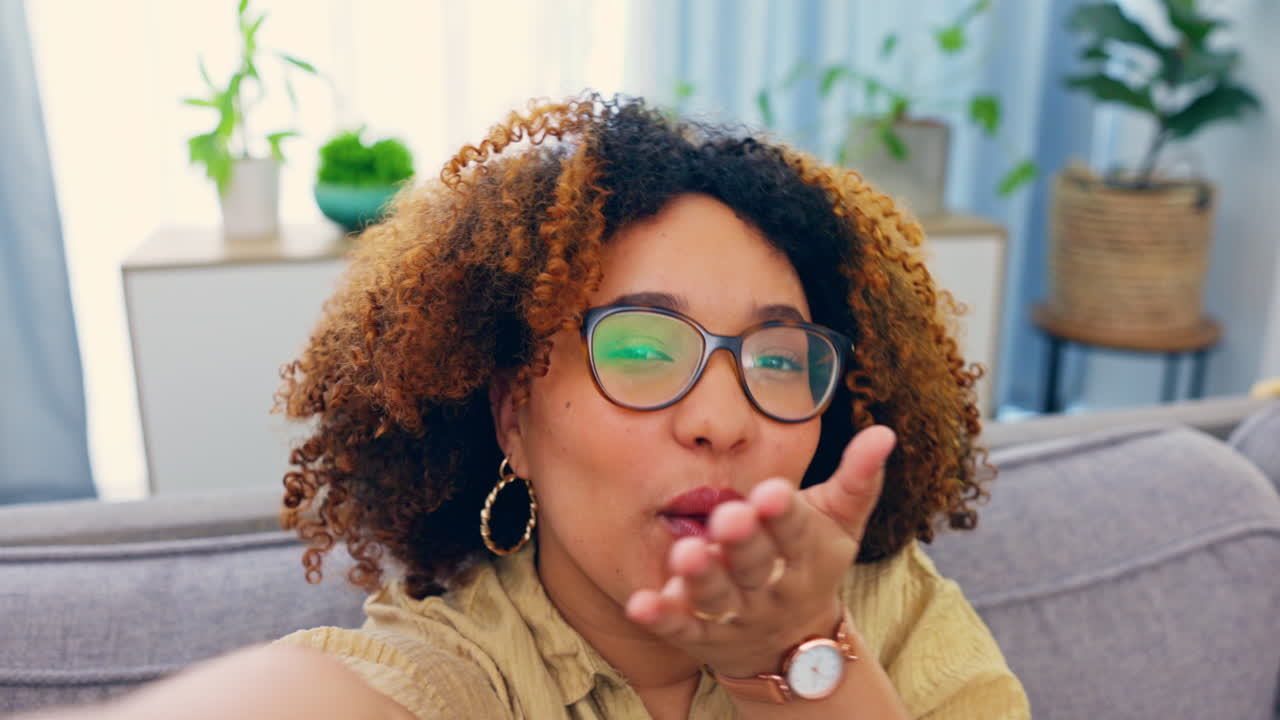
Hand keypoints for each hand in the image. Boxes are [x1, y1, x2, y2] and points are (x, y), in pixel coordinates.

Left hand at [625, 425, 896, 677]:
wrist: (794, 645)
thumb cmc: (811, 562)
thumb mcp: (840, 523)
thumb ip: (858, 480)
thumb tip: (886, 431)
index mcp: (804, 555)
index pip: (796, 532)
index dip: (784, 514)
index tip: (771, 492)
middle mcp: (771, 587)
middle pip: (755, 565)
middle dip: (742, 542)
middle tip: (728, 517)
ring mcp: (736, 614)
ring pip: (717, 597)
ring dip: (701, 577)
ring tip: (683, 554)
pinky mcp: (703, 636)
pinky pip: (682, 629)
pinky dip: (662, 618)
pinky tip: (639, 603)